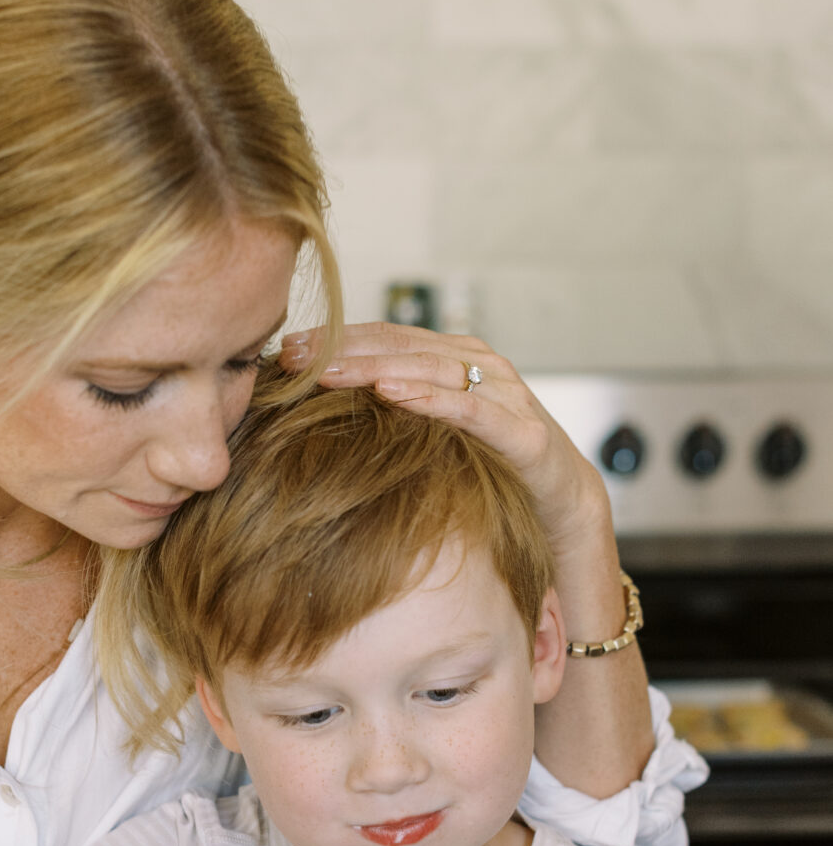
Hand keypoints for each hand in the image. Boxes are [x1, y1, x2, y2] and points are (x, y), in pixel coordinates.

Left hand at [281, 323, 610, 560]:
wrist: (561, 507)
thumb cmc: (490, 469)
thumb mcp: (431, 437)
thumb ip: (392, 414)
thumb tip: (319, 414)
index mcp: (453, 358)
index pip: (384, 338)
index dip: (334, 339)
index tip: (284, 350)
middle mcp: (479, 365)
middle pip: (400, 346)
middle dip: (342, 349)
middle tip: (291, 357)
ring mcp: (504, 393)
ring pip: (430, 368)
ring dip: (375, 367)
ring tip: (327, 372)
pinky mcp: (523, 432)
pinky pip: (470, 409)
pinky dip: (429, 399)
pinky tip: (390, 395)